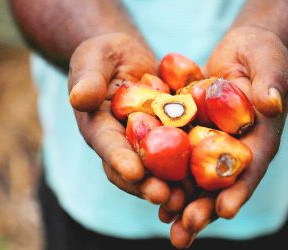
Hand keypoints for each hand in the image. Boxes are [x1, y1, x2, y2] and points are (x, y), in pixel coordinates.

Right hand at [68, 33, 185, 206]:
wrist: (128, 58)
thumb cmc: (104, 56)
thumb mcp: (93, 59)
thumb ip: (87, 78)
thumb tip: (79, 97)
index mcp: (99, 127)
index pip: (107, 145)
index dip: (119, 159)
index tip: (133, 171)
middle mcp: (122, 143)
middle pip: (133, 168)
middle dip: (147, 184)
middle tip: (164, 196)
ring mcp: (147, 143)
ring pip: (158, 169)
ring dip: (171, 185)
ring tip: (188, 198)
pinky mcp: (169, 136)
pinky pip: (181, 152)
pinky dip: (192, 166)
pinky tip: (208, 176)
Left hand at [168, 26, 287, 247]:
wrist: (243, 51)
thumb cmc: (262, 53)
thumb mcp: (269, 61)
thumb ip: (271, 82)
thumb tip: (270, 103)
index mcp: (261, 137)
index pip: (253, 166)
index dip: (240, 189)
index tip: (225, 211)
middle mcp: (238, 147)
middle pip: (222, 183)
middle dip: (205, 209)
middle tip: (185, 231)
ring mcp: (215, 143)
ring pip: (199, 178)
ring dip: (183, 203)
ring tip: (167, 225)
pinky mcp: (196, 134)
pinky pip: (181, 158)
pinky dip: (168, 176)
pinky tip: (151, 191)